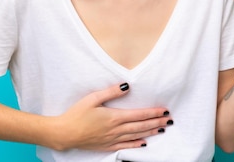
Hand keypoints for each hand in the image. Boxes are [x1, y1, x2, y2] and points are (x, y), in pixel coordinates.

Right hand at [54, 83, 171, 151]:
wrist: (65, 133)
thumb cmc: (77, 114)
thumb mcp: (92, 98)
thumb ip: (111, 92)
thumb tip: (127, 86)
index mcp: (114, 116)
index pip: (139, 114)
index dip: (153, 113)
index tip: (164, 111)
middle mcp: (116, 129)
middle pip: (141, 126)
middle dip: (156, 123)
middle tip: (169, 121)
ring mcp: (112, 139)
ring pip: (136, 136)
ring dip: (150, 132)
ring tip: (162, 130)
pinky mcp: (107, 146)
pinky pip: (125, 146)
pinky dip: (136, 144)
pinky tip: (144, 143)